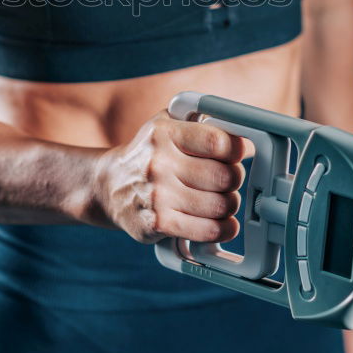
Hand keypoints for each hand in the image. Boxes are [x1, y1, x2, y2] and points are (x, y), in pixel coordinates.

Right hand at [93, 108, 246, 244]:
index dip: (237, 149)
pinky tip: (224, 223)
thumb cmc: (149, 153)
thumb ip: (201, 122)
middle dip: (234, 179)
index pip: (218, 141)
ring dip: (230, 205)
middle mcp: (158, 163)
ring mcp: (157, 196)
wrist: (108, 186)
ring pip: (220, 205)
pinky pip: (207, 230)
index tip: (238, 154)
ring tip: (223, 200)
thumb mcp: (166, 124)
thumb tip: (245, 139)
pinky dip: (224, 228)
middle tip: (228, 180)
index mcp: (164, 133)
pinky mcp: (157, 224)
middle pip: (224, 176)